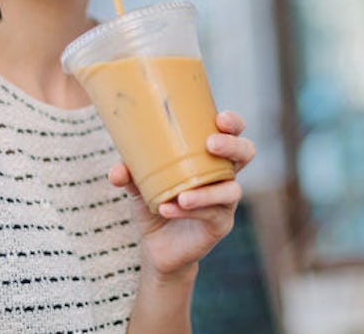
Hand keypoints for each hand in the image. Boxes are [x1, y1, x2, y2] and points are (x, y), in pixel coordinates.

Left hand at [109, 111, 254, 277]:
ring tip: (182, 195)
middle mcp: (223, 174)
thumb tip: (117, 170)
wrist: (156, 245)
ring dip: (207, 191)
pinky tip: (168, 209)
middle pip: (245, 153)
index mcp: (209, 155)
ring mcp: (225, 201)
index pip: (233, 131)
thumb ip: (128, 172)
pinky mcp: (220, 225)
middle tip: (210, 145)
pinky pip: (211, 215)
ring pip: (231, 190)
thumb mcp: (138, 182)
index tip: (219, 118)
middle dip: (232, 146)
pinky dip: (190, 211)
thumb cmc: (154, 200)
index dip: (233, 123)